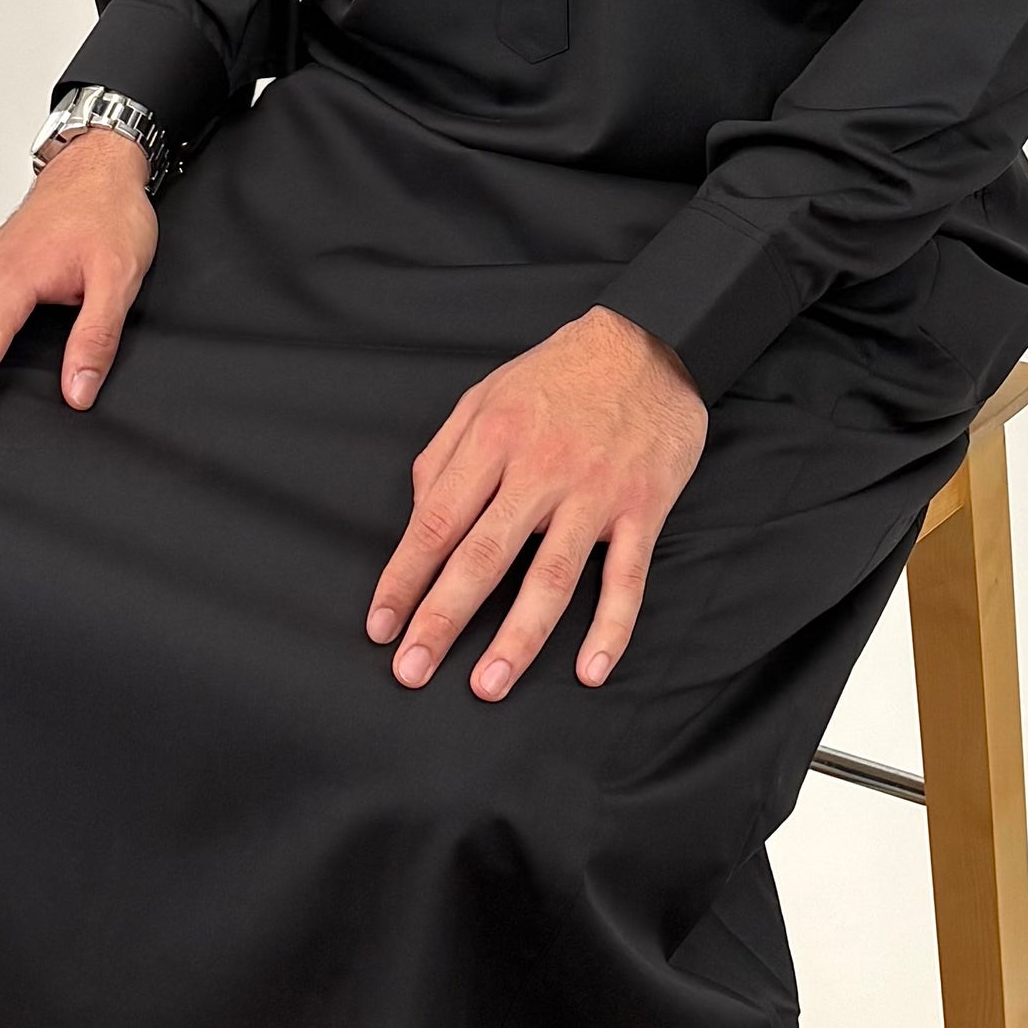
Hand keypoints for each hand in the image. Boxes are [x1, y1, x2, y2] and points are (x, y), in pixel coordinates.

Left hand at [365, 306, 705, 698]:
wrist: (647, 343)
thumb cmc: (554, 376)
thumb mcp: (484, 397)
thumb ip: (444, 457)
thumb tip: (418, 521)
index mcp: (492, 441)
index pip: (436, 522)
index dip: (405, 577)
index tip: (380, 625)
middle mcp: (539, 470)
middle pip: (482, 555)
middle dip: (442, 617)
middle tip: (411, 670)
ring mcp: (594, 492)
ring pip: (552, 575)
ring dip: (519, 636)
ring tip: (487, 684)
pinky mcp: (643, 507)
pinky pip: (627, 576)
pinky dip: (612, 625)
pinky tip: (592, 669)